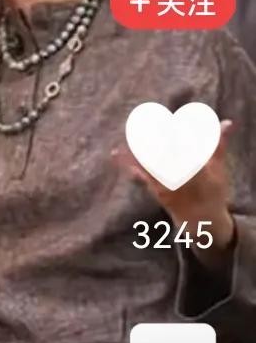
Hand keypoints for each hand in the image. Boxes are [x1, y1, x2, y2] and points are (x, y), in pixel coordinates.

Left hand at [114, 119, 235, 254]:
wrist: (202, 221)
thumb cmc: (213, 192)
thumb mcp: (219, 169)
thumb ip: (218, 144)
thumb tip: (227, 123)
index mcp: (196, 169)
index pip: (185, 149)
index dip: (177, 136)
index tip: (170, 122)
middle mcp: (178, 176)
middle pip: (163, 154)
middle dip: (155, 138)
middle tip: (146, 121)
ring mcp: (165, 183)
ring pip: (149, 162)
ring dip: (138, 147)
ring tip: (130, 130)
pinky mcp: (155, 189)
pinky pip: (140, 174)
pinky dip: (127, 164)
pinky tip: (116, 153)